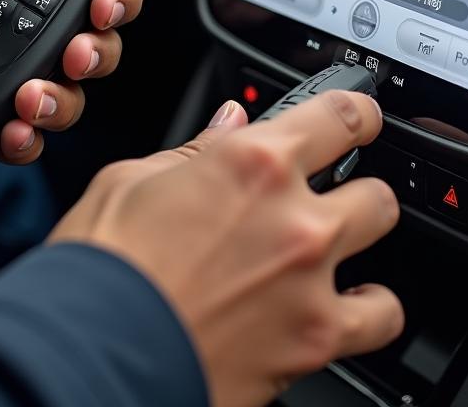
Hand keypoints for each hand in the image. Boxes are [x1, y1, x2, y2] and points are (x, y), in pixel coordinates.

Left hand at [0, 0, 143, 164]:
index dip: (120, 1)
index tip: (101, 10)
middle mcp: (36, 20)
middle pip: (101, 48)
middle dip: (97, 56)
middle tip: (70, 55)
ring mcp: (12, 68)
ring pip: (71, 97)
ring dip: (63, 102)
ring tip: (30, 97)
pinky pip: (27, 136)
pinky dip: (29, 139)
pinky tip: (13, 127)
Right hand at [51, 92, 403, 406]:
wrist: (85, 356)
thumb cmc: (99, 269)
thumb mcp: (132, 180)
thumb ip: (196, 150)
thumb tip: (230, 122)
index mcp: (253, 162)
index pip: (343, 116)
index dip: (359, 111)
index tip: (360, 117)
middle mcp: (295, 217)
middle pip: (375, 188)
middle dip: (355, 188)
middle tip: (331, 197)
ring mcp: (310, 282)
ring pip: (382, 246)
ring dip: (362, 243)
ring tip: (334, 252)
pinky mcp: (313, 343)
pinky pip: (380, 318)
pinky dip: (368, 312)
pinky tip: (343, 307)